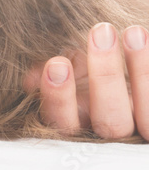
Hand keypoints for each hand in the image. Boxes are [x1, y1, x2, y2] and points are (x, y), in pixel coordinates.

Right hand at [23, 23, 148, 140]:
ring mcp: (140, 130)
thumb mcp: (69, 72)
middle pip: (109, 121)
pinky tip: (147, 38)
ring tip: (132, 32)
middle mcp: (110, 137)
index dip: (59, 98)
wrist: (116, 76)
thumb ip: (50, 75)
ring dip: (141, 72)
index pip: (63, 124)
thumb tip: (32, 80)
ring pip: (146, 116)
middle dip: (105, 76)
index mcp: (77, 129)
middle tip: (101, 33)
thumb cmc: (91, 75)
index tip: (57, 64)